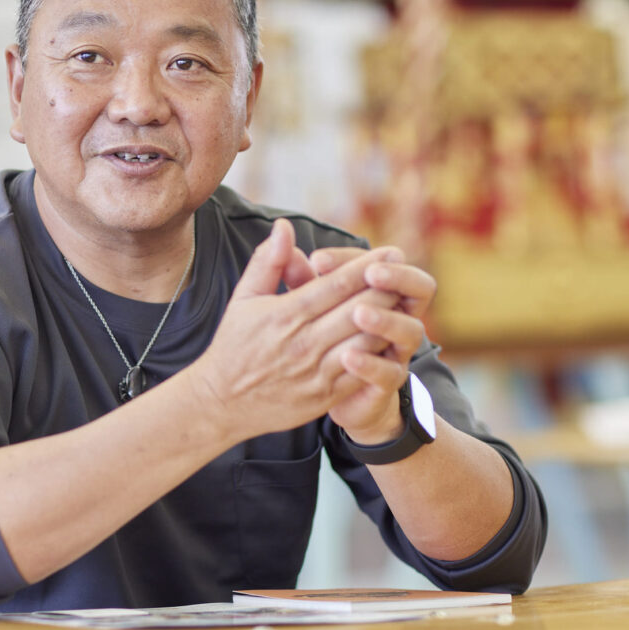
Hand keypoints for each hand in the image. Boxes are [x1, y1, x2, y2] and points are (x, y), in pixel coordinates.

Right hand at [187, 219, 401, 441]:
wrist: (223, 402)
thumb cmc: (235, 344)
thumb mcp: (244, 299)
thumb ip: (267, 262)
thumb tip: (283, 227)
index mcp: (285, 315)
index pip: (337, 285)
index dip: (368, 267)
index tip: (390, 251)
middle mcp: (303, 343)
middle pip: (359, 311)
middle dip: (386, 289)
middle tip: (405, 272)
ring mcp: (316, 373)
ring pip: (366, 341)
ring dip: (387, 321)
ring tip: (402, 303)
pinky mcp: (324, 397)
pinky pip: (362, 373)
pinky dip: (379, 355)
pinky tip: (390, 339)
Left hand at [306, 247, 436, 442]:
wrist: (318, 389)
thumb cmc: (310, 331)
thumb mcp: (299, 299)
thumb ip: (294, 270)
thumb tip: (282, 232)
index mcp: (378, 288)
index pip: (381, 261)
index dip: (352, 258)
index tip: (317, 261)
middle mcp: (396, 315)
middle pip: (415, 287)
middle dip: (393, 278)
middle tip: (369, 273)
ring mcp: (395, 349)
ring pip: (411, 330)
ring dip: (387, 320)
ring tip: (359, 313)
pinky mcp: (386, 381)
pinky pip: (389, 372)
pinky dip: (371, 364)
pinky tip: (348, 357)